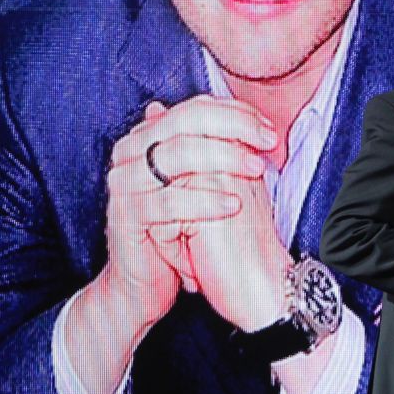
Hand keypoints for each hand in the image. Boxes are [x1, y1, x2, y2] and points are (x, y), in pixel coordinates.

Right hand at [65, 97, 271, 393]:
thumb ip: (220, 153)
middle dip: (234, 128)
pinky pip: (167, 202)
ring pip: (175, 155)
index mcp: (147, 139)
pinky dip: (205, 201)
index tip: (269, 130)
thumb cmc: (180, 233)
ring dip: (224, 158)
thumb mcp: (204, 186)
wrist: (144, 285)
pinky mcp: (126, 216)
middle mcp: (129, 154)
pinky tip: (234, 204)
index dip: (235, 114)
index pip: (193, 109)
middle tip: (268, 144)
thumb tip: (251, 121)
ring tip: (257, 169)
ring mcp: (124, 184)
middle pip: (184, 122)